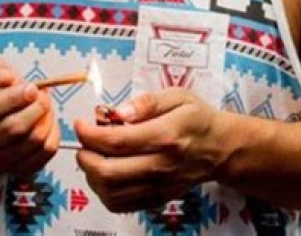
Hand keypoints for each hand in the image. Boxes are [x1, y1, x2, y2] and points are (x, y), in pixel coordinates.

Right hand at [0, 57, 59, 177]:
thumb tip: (6, 78)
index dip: (11, 98)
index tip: (32, 88)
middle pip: (10, 129)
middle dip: (35, 108)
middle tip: (43, 95)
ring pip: (30, 142)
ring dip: (46, 120)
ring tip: (45, 105)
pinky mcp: (16, 170)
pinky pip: (43, 155)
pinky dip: (52, 135)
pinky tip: (48, 122)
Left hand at [74, 88, 226, 212]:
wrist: (220, 148)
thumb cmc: (196, 118)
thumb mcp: (177, 96)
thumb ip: (147, 102)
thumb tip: (119, 112)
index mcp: (165, 136)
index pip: (117, 141)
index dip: (90, 134)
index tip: (80, 124)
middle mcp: (161, 166)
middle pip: (109, 173)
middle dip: (85, 156)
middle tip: (83, 141)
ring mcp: (159, 187)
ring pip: (111, 193)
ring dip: (91, 175)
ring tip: (92, 155)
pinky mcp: (157, 199)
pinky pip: (121, 205)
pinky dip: (104, 191)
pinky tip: (105, 172)